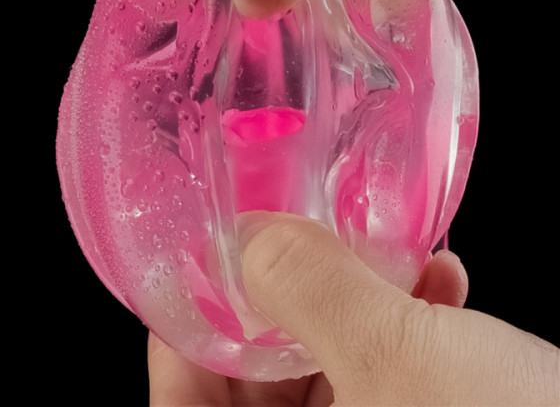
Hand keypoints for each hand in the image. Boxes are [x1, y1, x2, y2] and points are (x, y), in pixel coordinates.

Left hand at [148, 212, 470, 406]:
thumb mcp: (396, 356)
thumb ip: (306, 285)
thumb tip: (249, 236)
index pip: (186, 403)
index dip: (183, 328)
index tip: (199, 261)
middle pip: (260, 381)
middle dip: (282, 302)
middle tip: (291, 243)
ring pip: (333, 370)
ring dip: (354, 303)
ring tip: (378, 252)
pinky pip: (392, 379)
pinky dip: (408, 326)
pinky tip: (441, 283)